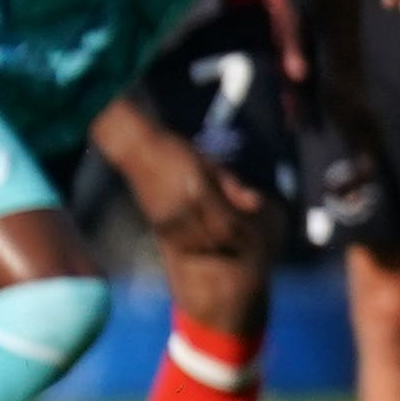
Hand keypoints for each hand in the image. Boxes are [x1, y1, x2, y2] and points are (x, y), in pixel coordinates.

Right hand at [114, 118, 271, 265]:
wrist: (141, 152)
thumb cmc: (182, 154)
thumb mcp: (212, 165)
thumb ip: (234, 187)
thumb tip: (258, 205)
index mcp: (199, 192)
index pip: (226, 226)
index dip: (243, 235)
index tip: (255, 237)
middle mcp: (181, 208)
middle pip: (212, 239)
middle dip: (230, 245)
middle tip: (245, 245)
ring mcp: (166, 217)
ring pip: (196, 245)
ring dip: (213, 248)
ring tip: (228, 246)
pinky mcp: (156, 222)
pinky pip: (179, 243)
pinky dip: (194, 245)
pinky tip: (206, 241)